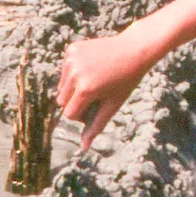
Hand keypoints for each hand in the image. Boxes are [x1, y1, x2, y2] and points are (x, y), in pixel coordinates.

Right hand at [55, 32, 153, 148]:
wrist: (134, 50)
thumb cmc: (126, 81)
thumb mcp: (112, 105)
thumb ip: (96, 126)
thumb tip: (83, 147)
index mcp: (85, 90)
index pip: (69, 114)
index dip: (82, 114)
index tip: (97, 106)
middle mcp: (75, 73)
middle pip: (61, 101)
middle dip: (75, 102)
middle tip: (96, 94)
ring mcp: (72, 59)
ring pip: (61, 86)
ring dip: (73, 88)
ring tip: (95, 80)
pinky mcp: (71, 49)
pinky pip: (65, 70)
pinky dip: (74, 73)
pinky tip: (91, 67)